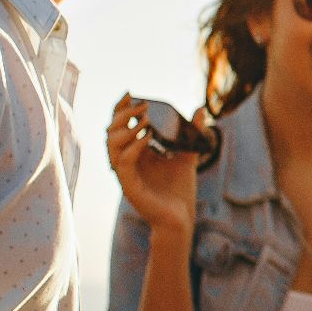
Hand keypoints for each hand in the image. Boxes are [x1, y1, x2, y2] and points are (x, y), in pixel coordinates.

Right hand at [107, 94, 202, 232]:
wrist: (181, 217)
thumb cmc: (179, 190)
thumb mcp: (188, 154)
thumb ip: (192, 133)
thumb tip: (201, 109)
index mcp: (135, 153)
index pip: (120, 126)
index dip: (121, 109)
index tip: (130, 93)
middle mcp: (126, 161)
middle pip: (111, 132)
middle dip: (123, 115)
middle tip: (143, 106)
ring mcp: (125, 174)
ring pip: (111, 146)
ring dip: (126, 129)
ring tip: (146, 120)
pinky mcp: (129, 186)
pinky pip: (122, 163)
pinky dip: (133, 148)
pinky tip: (147, 138)